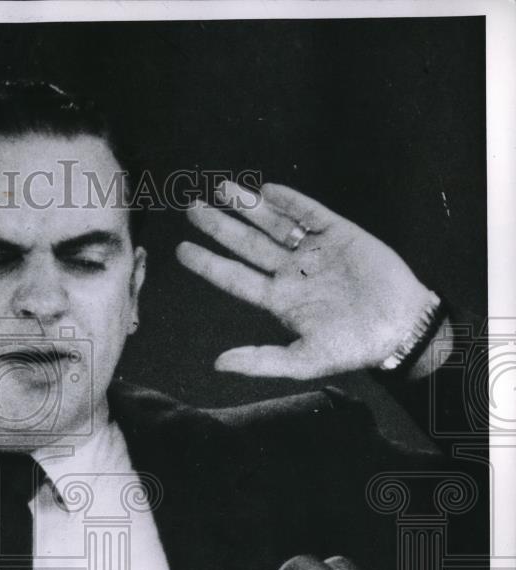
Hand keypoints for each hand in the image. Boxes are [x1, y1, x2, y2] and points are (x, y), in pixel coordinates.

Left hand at [176, 182, 434, 378]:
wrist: (403, 329)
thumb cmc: (354, 348)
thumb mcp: (304, 361)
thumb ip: (261, 360)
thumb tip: (218, 364)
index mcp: (279, 300)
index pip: (234, 278)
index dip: (208, 264)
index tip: (181, 250)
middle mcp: (291, 272)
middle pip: (247, 245)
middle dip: (220, 226)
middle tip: (191, 209)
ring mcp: (314, 251)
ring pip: (274, 225)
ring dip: (249, 208)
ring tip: (222, 190)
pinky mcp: (341, 234)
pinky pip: (311, 213)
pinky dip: (292, 201)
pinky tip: (269, 191)